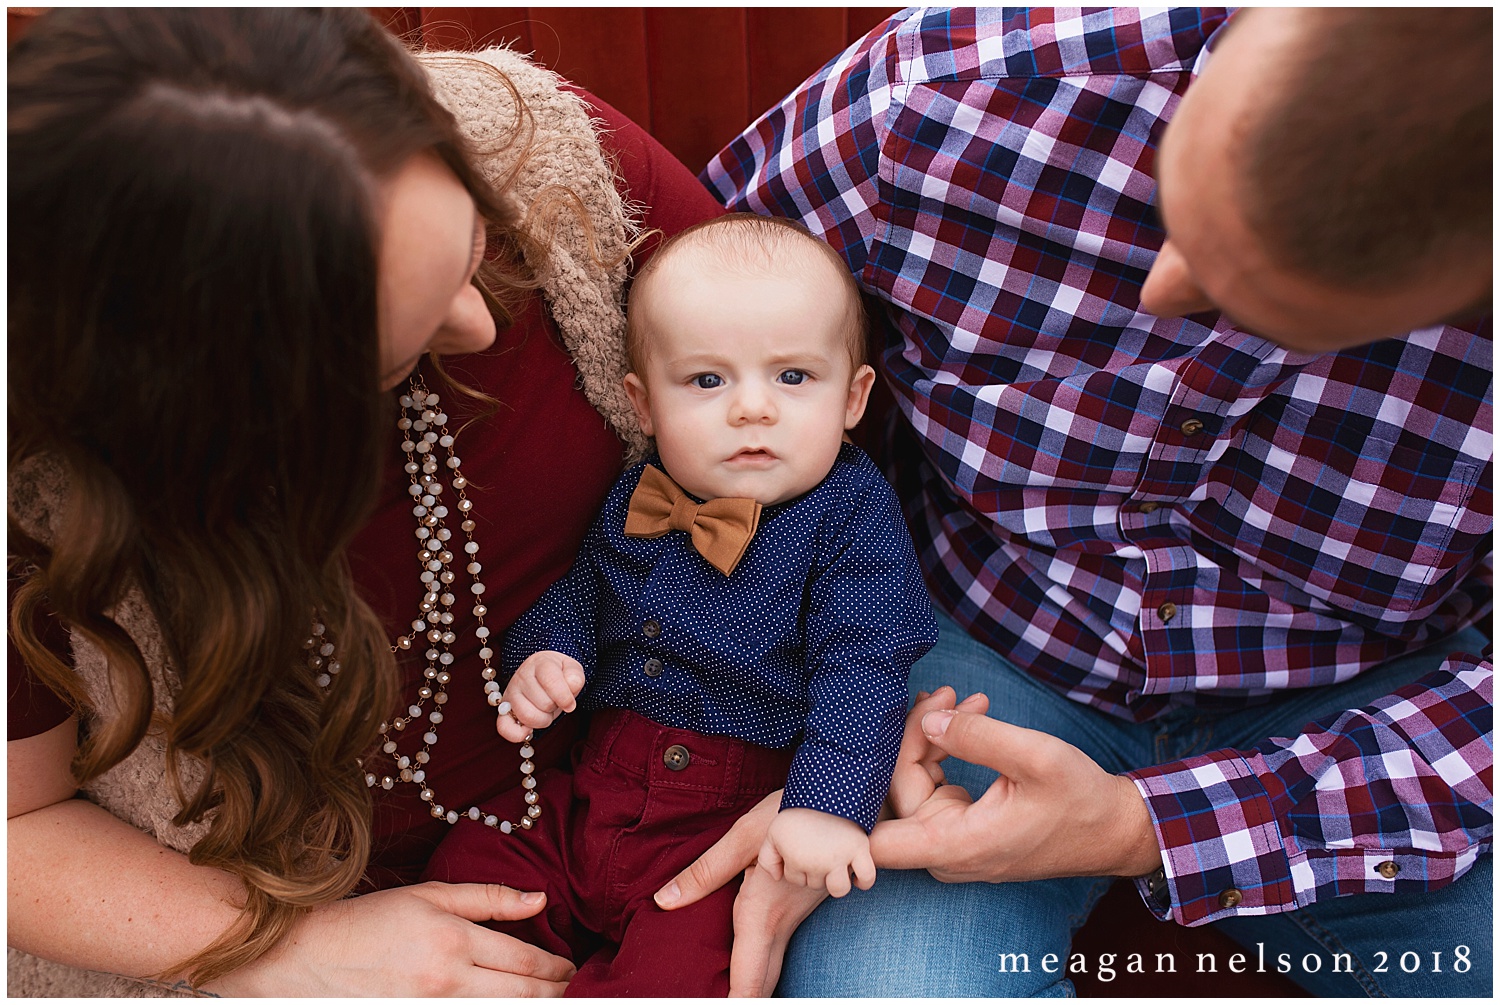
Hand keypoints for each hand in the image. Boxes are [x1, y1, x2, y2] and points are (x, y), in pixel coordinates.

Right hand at [204, 882, 574, 995]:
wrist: (305, 956)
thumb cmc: (370, 920)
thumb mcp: (430, 894)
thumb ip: (490, 897)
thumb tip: (540, 898)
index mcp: (454, 939)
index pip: (526, 961)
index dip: (557, 968)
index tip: (571, 968)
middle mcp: (446, 979)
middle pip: (520, 995)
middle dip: (554, 994)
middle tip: (573, 990)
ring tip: (550, 1002)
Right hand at [498, 650, 584, 741]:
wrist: (541, 672)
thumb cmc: (558, 674)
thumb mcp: (571, 669)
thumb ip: (575, 677)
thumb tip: (571, 688)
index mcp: (540, 663)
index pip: (551, 681)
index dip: (564, 697)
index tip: (570, 704)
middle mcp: (522, 676)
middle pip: (544, 703)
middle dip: (555, 707)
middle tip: (554, 701)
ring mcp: (511, 692)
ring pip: (528, 716)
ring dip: (543, 719)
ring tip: (544, 710)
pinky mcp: (504, 709)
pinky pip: (504, 727)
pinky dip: (517, 734)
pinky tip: (528, 730)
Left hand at [653, 790, 827, 996]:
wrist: (847, 794)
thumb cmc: (795, 811)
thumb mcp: (744, 837)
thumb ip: (704, 873)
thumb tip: (663, 901)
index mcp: (763, 917)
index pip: (749, 984)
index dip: (736, 1004)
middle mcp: (785, 923)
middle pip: (766, 982)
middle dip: (748, 998)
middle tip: (720, 1001)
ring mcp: (802, 913)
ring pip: (777, 964)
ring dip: (757, 984)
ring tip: (734, 991)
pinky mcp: (814, 900)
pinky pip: (789, 942)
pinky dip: (772, 961)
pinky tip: (759, 956)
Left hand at [757, 809, 873, 897]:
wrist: (820, 788)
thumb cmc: (796, 812)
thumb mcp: (773, 833)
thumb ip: (768, 859)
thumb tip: (778, 877)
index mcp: (796, 860)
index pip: (796, 879)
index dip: (796, 866)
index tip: (801, 849)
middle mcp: (817, 864)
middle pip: (816, 884)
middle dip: (814, 871)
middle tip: (817, 850)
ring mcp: (840, 857)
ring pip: (840, 888)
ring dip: (836, 881)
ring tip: (834, 865)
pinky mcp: (859, 848)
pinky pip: (867, 877)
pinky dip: (863, 881)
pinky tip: (855, 875)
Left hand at [870, 710, 1162, 881]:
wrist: (1112, 829)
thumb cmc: (1080, 800)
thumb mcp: (1036, 757)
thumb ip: (979, 737)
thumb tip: (928, 719)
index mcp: (957, 845)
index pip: (876, 840)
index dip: (868, 794)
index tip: (894, 736)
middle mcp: (945, 851)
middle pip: (894, 792)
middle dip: (912, 736)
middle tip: (948, 694)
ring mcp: (950, 840)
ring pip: (909, 786)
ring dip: (927, 736)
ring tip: (961, 698)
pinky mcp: (959, 826)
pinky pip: (929, 786)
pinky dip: (939, 749)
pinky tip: (962, 717)